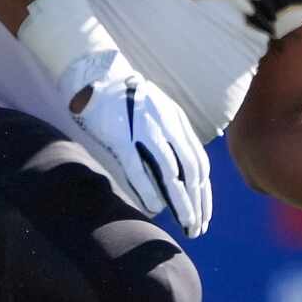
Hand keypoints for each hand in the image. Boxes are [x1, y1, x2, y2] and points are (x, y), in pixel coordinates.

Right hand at [18, 0, 211, 236]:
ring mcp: (144, 132)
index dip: (204, 192)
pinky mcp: (121, 138)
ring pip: (171, 175)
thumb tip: (180, 167)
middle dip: (198, 203)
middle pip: (191, 172)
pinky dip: (150, 191)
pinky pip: (139, 170)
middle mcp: (166, 127)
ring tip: (186, 224)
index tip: (203, 213)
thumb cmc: (125, 97)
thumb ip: (171, 134)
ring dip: (181, 203)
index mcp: (177, 121)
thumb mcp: (158, 110)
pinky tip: (156, 209)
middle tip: (199, 227)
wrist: (98, 75)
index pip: (198, 163)